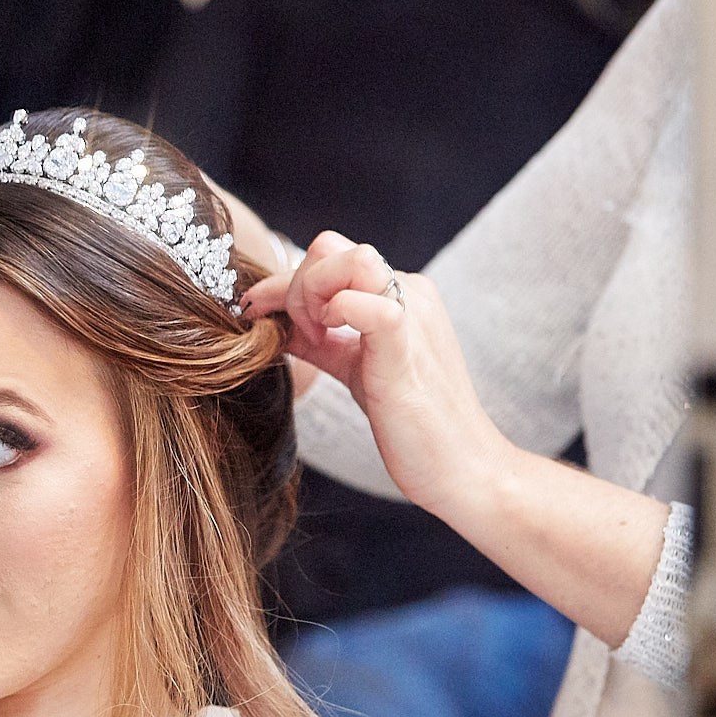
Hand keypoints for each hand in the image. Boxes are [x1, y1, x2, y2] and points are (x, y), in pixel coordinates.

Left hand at [244, 233, 512, 521]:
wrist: (461, 469)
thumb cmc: (410, 424)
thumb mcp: (354, 368)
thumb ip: (319, 340)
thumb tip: (272, 322)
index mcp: (401, 294)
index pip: (331, 256)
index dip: (282, 281)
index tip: (254, 310)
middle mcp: (411, 292)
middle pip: (331, 247)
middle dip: (294, 286)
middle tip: (297, 335)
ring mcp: (412, 313)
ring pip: (350, 258)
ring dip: (311, 293)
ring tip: (314, 338)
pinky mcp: (406, 345)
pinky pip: (366, 302)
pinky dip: (333, 313)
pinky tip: (326, 341)